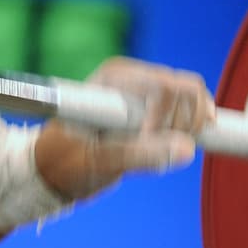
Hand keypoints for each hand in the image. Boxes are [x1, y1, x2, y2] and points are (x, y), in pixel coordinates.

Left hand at [34, 57, 215, 200]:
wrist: (53, 169)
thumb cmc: (66, 162)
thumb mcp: (99, 162)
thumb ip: (139, 155)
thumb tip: (186, 149)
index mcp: (113, 79)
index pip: (166, 87)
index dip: (173, 119)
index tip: (152, 144)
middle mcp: (131, 77)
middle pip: (187, 90)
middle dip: (184, 125)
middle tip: (160, 153)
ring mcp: (144, 90)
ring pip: (193, 99)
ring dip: (188, 129)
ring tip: (158, 151)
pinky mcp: (154, 107)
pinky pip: (190, 109)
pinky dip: (191, 129)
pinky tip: (174, 146)